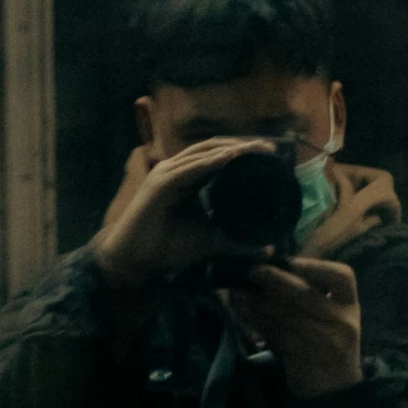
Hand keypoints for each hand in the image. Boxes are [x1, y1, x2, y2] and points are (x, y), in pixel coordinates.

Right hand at [92, 138, 276, 290]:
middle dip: (242, 146)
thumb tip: (268, 250)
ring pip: (203, 153)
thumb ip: (238, 243)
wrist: (135, 261)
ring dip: (231, 149)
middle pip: (213, 148)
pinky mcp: (160, 184)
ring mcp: (167, 173)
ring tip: (256, 150)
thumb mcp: (210, 242)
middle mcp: (177, 169)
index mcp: (189, 177)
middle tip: (270, 150)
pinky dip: (210, 162)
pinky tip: (229, 159)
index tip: (271, 155)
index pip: (219, 155)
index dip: (244, 152)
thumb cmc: (167, 247)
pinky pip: (189, 168)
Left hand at [227, 257, 362, 399]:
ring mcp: (325, 342)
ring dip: (258, 301)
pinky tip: (243, 312)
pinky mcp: (304, 358)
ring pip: (285, 315)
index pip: (343, 277)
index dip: (316, 266)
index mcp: (351, 305)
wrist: (336, 391)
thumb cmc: (330, 343)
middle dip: (275, 280)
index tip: (290, 261)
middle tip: (253, 271)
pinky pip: (276, 334)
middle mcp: (343, 322)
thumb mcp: (333, 317)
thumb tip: (274, 263)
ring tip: (240, 291)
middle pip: (306, 295)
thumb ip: (312, 293)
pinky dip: (257, 321)